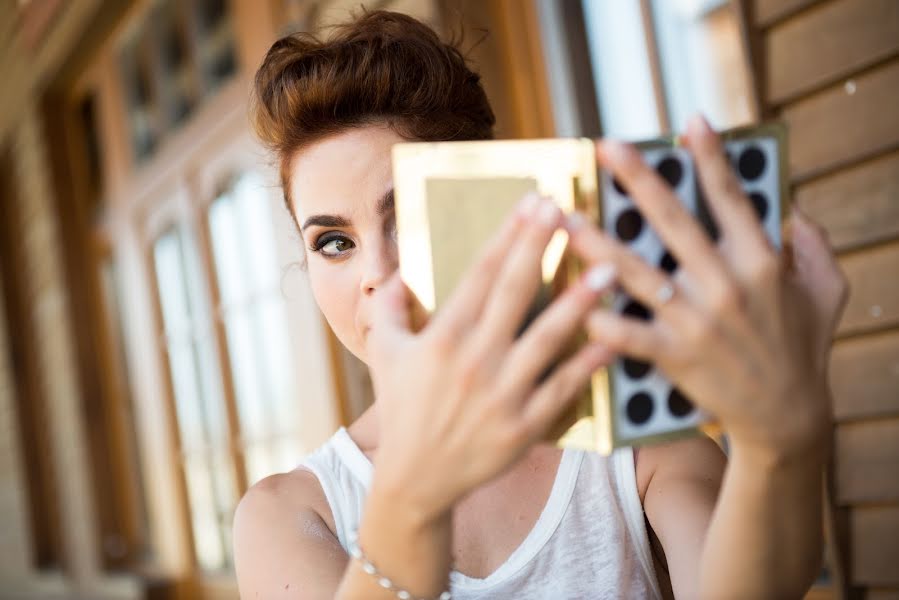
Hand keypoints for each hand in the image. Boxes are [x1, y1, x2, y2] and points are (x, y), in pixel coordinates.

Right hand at [366, 193, 616, 521]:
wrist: (416, 480)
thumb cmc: (402, 411)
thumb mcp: (382, 355)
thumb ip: (386, 309)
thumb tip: (394, 273)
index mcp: (441, 338)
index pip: (480, 275)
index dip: (509, 235)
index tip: (532, 203)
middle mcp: (473, 361)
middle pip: (514, 293)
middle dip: (541, 248)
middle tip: (567, 210)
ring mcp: (501, 394)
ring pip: (548, 337)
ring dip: (580, 300)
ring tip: (609, 267)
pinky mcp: (525, 426)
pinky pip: (563, 387)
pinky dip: (588, 363)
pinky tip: (613, 337)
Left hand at [565, 115, 848, 460]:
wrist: (787, 416)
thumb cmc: (802, 348)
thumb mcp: (826, 291)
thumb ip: (815, 246)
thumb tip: (794, 210)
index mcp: (761, 261)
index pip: (730, 198)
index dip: (710, 156)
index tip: (688, 121)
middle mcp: (727, 284)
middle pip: (675, 222)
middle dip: (639, 181)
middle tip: (607, 148)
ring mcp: (698, 321)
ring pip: (639, 273)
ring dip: (599, 243)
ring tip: (565, 218)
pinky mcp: (677, 356)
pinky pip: (632, 335)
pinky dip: (605, 321)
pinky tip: (575, 303)